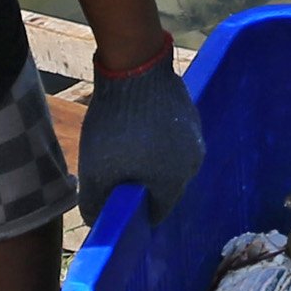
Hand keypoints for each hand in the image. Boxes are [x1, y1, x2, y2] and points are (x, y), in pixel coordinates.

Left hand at [75, 59, 203, 221]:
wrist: (135, 68)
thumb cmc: (116, 127)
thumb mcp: (95, 172)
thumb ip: (96, 204)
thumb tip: (97, 222)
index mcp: (175, 182)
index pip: (157, 213)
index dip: (134, 213)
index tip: (115, 201)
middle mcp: (193, 162)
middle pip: (165, 187)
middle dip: (141, 185)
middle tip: (113, 172)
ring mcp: (194, 135)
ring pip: (168, 161)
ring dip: (148, 161)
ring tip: (121, 146)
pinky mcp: (190, 113)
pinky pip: (172, 138)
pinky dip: (155, 140)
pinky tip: (134, 126)